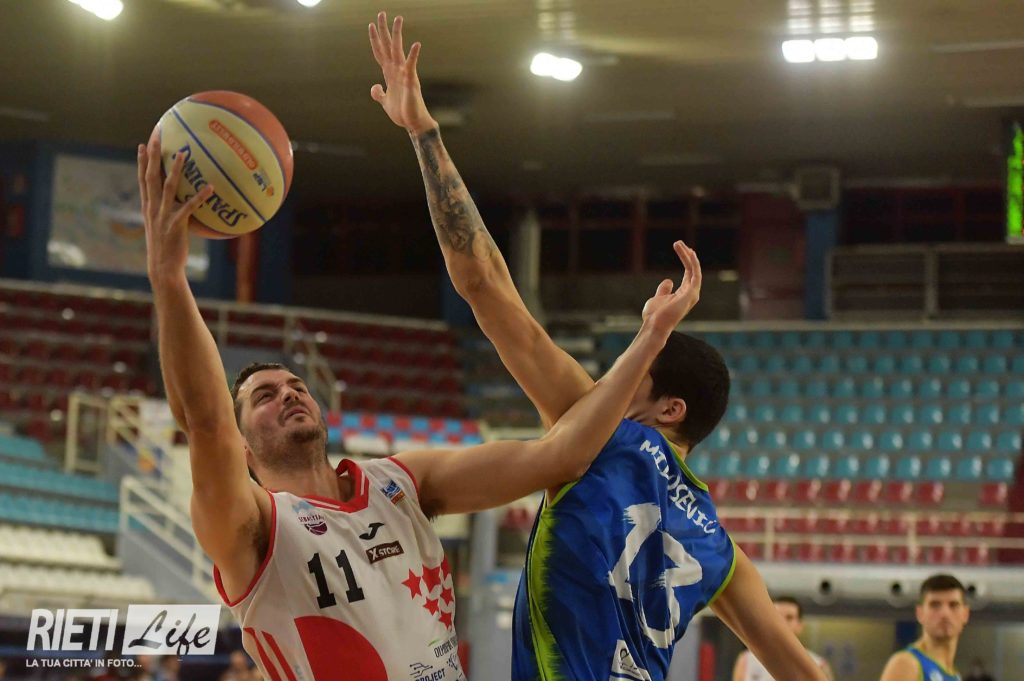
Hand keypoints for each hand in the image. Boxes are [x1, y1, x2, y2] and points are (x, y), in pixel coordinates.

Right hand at [137, 132, 213, 279]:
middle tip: (156, 136)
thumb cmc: (166, 248)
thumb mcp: (162, 226)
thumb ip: (167, 212)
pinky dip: (200, 197)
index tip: (143, 144)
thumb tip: (180, 202)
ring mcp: (163, 216)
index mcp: (148, 207)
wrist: (163, 268)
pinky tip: (210, 187)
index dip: (142, 161)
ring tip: (183, 154)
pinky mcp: (176, 225)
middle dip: (153, 155)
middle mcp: (152, 208)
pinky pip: (189, 207)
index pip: (143, 179)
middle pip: (150, 177)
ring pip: (168, 188)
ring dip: (175, 170)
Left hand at [368, 11, 437, 134]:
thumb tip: (375, 87)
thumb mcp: (384, 102)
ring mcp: (404, 74)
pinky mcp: (411, 81)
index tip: (371, 25)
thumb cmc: (402, 113)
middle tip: (381, 13)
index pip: (380, 52)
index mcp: (389, 73)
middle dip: (383, 30)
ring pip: (398, 50)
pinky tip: (416, 44)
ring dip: (397, 34)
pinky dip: (413, 55)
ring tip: (397, 19)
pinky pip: (411, 66)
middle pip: (388, 45)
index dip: (374, 39)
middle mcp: (397, 70)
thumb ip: (378, 93)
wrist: (413, 124)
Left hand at [641, 241, 701, 333]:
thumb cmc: (654, 315)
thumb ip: (664, 289)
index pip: (689, 273)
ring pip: (694, 270)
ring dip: (688, 256)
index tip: (680, 247)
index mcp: (684, 294)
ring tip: (679, 244)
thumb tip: (669, 280)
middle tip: (678, 242)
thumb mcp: (658, 298)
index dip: (686, 260)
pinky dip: (693, 262)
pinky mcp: (691, 294)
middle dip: (687, 255)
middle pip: (692, 269)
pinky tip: (689, 253)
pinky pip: (695, 274)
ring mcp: (692, 294)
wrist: (654, 326)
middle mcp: (691, 294)